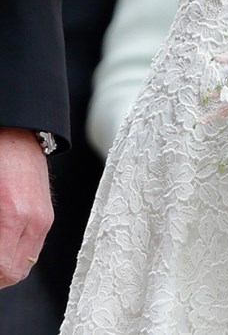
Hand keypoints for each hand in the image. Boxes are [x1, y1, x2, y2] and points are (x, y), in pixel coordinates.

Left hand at [0, 128, 52, 287]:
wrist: (16, 131)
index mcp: (14, 215)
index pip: (4, 269)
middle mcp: (35, 219)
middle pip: (16, 271)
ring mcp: (44, 216)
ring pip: (26, 262)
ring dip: (7, 264)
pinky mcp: (46, 212)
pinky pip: (32, 245)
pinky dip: (16, 252)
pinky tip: (3, 242)